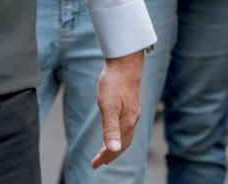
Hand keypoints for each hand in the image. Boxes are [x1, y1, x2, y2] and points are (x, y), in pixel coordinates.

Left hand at [91, 49, 143, 168]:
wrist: (125, 62)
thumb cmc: (113, 82)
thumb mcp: (107, 106)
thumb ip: (110, 128)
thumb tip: (114, 150)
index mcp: (126, 123)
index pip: (116, 147)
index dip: (105, 157)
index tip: (94, 165)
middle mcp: (132, 120)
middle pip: (123, 144)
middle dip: (111, 155)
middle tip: (99, 163)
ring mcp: (133, 112)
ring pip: (126, 135)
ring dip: (117, 145)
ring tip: (106, 151)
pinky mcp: (132, 104)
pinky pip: (126, 125)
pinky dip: (120, 133)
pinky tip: (115, 128)